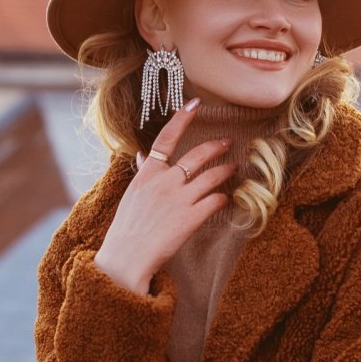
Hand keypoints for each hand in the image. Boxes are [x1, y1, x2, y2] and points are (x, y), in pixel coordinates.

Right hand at [93, 98, 237, 294]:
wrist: (127, 258)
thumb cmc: (127, 228)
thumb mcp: (131, 195)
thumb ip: (142, 173)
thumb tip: (142, 155)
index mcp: (147, 174)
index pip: (166, 137)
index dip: (182, 118)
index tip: (195, 104)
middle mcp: (165, 182)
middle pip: (197, 155)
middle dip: (217, 146)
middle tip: (228, 142)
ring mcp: (179, 199)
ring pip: (212, 177)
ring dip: (226, 170)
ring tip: (233, 168)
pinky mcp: (191, 218)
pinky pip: (215, 201)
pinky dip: (222, 198)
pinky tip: (225, 199)